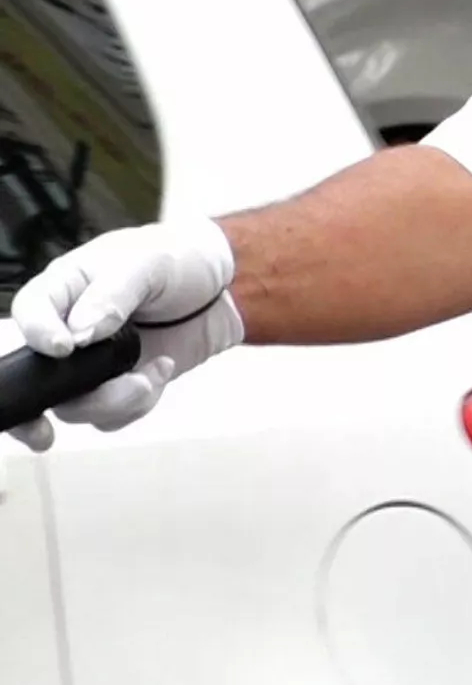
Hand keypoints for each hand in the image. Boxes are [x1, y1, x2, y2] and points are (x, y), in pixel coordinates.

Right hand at [6, 217, 244, 451]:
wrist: (225, 287)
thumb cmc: (180, 260)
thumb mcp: (151, 263)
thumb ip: (113, 293)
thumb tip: (81, 333)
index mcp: (67, 287)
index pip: (31, 311)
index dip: (39, 334)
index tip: (66, 348)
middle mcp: (69, 329)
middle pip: (37, 374)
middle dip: (50, 401)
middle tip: (54, 424)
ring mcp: (92, 363)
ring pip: (76, 405)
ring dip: (114, 401)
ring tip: (150, 376)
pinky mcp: (119, 385)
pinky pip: (112, 414)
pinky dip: (139, 402)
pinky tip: (162, 370)